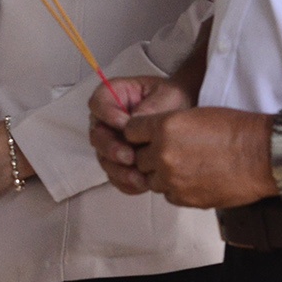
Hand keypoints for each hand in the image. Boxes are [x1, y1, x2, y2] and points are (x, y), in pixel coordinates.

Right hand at [89, 75, 192, 194]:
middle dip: (111, 149)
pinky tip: (141, 184)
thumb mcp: (167, 96)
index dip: (107, 115)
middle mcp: (106, 121)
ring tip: (139, 178)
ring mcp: (111, 143)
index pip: (98, 104)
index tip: (125, 124)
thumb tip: (132, 125)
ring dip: (119, 171)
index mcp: (113, 96)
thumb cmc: (172, 99)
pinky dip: (126, 183)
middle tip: (129, 157)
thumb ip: (150, 108)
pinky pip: (116, 176)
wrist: (184, 117)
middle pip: (97, 136)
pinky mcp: (120, 163)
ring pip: (104, 159)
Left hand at [123, 106, 274, 208]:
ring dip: (162, 174)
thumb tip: (153, 136)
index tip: (145, 136)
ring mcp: (173, 179)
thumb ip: (167, 126)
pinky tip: (194, 179)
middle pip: (138, 158)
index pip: (130, 132)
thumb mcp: (194, 114)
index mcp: (164, 127)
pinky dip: (176, 189)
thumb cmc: (236, 130)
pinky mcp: (185, 199)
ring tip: (185, 167)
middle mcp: (163, 154)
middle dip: (150, 156)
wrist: (263, 155)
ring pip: (151, 179)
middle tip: (170, 152)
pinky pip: (168, 195)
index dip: (138, 134)